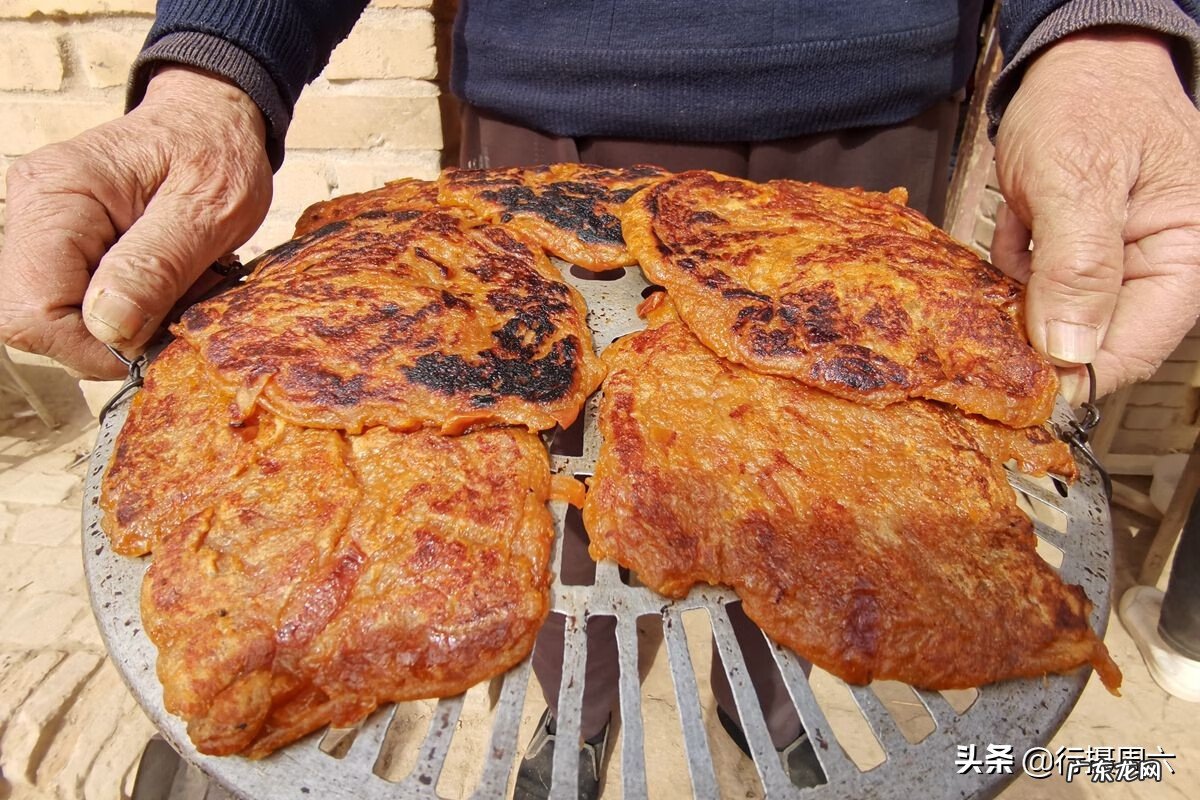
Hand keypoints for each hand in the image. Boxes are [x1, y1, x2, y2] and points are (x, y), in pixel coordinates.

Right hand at [0, 66, 272, 378]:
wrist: (213, 121)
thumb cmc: (215, 152)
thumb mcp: (207, 208)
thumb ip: (157, 267)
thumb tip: (109, 328)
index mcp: (56, 196)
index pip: (32, 311)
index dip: (93, 346)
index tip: (157, 338)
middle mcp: (32, 212)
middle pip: (36, 322)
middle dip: (113, 336)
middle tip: (177, 304)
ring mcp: (43, 231)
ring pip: (60, 322)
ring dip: (126, 326)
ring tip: (176, 288)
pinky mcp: (65, 247)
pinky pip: (81, 306)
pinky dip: (129, 313)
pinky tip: (164, 286)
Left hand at [993, 28, 1199, 403]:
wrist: (1071, 61)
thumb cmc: (1089, 101)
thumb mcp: (1078, 179)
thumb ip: (1077, 266)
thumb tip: (1070, 348)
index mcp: (1181, 255)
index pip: (1133, 349)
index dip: (1075, 373)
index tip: (1022, 386)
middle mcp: (1153, 268)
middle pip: (1091, 341)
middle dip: (1036, 336)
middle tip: (987, 324)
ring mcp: (1112, 265)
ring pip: (1057, 320)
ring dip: (1018, 304)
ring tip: (1003, 258)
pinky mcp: (1076, 257)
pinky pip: (1037, 292)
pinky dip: (1012, 276)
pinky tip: (1010, 235)